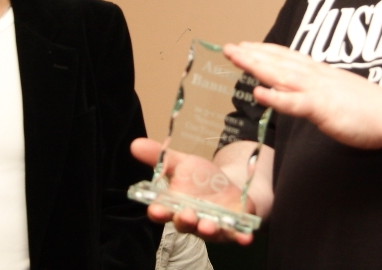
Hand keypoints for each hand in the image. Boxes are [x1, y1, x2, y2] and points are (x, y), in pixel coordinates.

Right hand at [130, 137, 253, 244]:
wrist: (228, 187)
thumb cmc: (199, 179)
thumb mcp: (181, 163)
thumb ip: (160, 157)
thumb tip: (135, 144)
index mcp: (174, 205)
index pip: (162, 211)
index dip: (158, 211)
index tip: (155, 208)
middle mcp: (191, 219)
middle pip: (184, 224)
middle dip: (184, 220)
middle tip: (185, 214)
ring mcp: (212, 225)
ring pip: (208, 231)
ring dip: (208, 229)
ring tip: (208, 225)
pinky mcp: (232, 228)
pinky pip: (236, 235)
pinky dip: (240, 237)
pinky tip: (246, 237)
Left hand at [223, 41, 381, 149]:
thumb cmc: (371, 110)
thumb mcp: (341, 93)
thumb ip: (320, 91)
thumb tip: (304, 93)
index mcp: (321, 73)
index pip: (288, 57)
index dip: (265, 50)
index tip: (246, 45)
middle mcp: (317, 76)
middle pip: (279, 61)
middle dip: (252, 53)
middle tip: (229, 47)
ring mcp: (319, 91)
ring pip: (281, 75)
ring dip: (256, 65)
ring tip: (235, 58)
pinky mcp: (323, 109)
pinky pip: (295, 103)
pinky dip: (275, 97)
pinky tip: (258, 93)